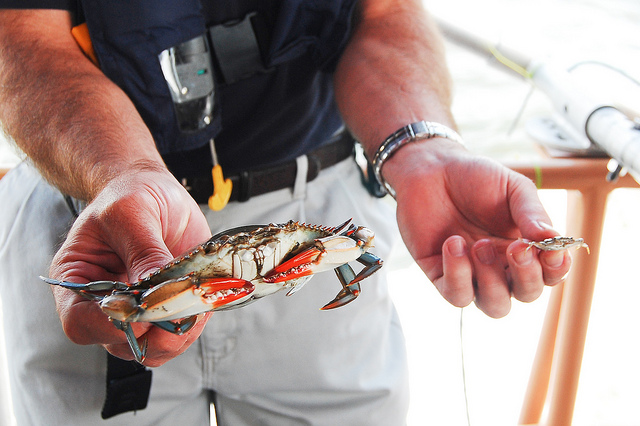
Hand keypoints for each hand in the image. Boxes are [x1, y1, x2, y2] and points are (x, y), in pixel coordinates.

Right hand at [49, 165, 211, 365]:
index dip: (108, 325)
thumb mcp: (130, 213)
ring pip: (153, 347)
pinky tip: (203, 298)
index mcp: (78, 280)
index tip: (139, 308)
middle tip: (177, 308)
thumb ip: (143, 251)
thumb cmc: (129, 196)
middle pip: (120, 343)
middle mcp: (105, 303)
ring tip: (194, 303)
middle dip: (152, 333)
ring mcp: (139, 309)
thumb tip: (157, 289)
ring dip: (178, 333)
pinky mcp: (169, 305)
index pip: (80, 323)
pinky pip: (181, 330)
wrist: (154, 191)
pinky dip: (195, 321)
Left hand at [388, 142, 571, 317]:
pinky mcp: (441, 276)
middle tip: (516, 248)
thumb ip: (533, 214)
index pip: (550, 274)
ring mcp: (472, 275)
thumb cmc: (475, 179)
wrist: (430, 170)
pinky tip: (453, 243)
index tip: (552, 252)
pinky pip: (458, 295)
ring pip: (494, 306)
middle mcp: (501, 267)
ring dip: (492, 280)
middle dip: (527, 277)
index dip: (556, 270)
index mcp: (525, 248)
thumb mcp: (512, 189)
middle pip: (526, 295)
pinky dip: (458, 274)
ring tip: (479, 245)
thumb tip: (553, 239)